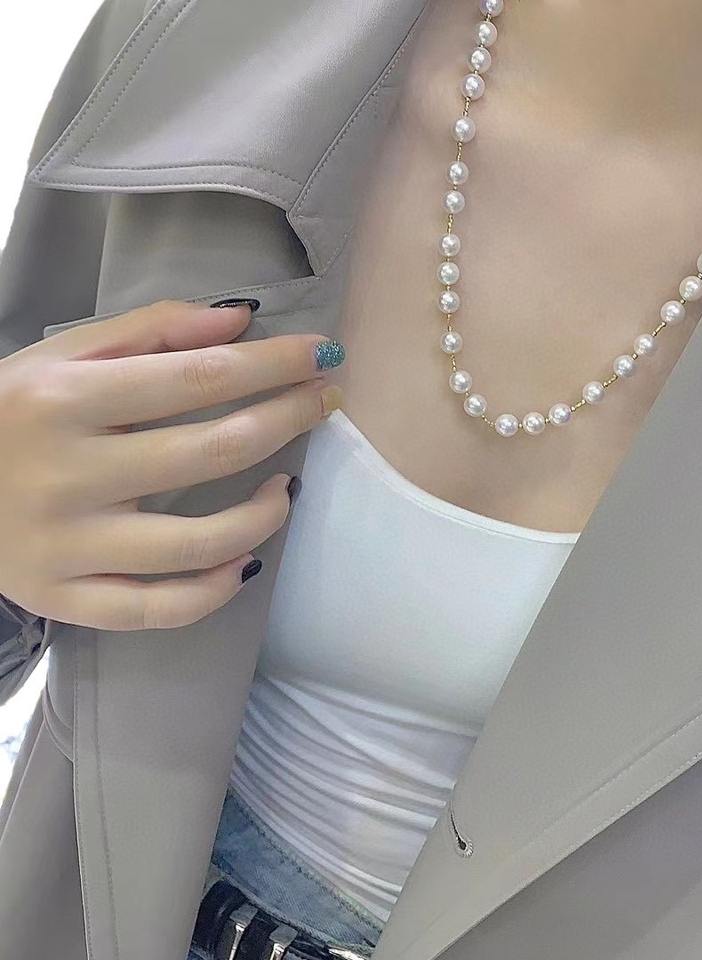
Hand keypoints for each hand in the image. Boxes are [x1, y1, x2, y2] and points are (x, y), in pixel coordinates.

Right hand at [0, 299, 341, 630]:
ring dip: (267, 512)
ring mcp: (67, 546)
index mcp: (62, 400)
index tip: (323, 354)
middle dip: (289, 417)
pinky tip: (247, 560)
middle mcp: (66, 474)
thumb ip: (150, 329)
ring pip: (199, 543)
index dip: (274, 364)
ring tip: (289, 485)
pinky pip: (161, 610)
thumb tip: (242, 318)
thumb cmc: (8, 415)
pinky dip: (216, 590)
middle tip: (325, 401)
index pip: (197, 378)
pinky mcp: (65, 598)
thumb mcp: (60, 356)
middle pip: (213, 450)